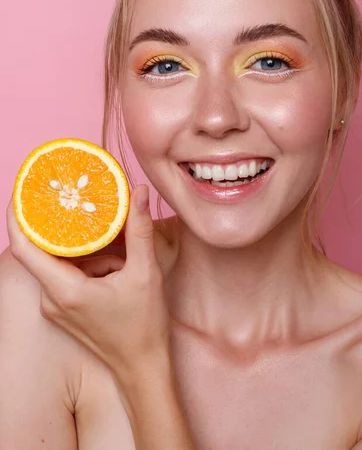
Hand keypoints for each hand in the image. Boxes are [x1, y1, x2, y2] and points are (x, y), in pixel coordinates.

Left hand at [6, 185, 171, 378]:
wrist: (143, 367)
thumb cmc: (143, 326)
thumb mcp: (145, 273)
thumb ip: (139, 230)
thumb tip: (136, 192)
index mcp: (64, 290)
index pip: (25, 248)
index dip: (18, 217)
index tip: (24, 192)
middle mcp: (51, 300)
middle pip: (45, 252)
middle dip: (65, 229)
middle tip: (81, 206)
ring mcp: (55, 307)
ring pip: (61, 263)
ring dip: (87, 252)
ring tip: (119, 260)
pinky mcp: (63, 310)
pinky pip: (66, 276)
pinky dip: (87, 265)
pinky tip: (114, 272)